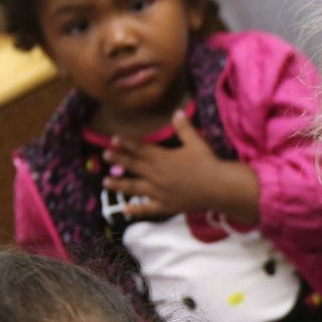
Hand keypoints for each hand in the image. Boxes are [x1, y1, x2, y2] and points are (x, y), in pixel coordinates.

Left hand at [103, 112, 257, 220]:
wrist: (217, 187)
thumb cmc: (207, 163)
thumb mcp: (196, 142)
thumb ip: (183, 128)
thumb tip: (176, 112)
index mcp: (162, 158)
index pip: (140, 148)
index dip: (126, 143)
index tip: (113, 139)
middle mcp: (156, 174)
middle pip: (133, 165)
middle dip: (118, 159)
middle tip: (104, 155)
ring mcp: (158, 192)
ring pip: (134, 187)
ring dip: (119, 184)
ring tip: (105, 182)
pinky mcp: (164, 206)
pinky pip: (147, 209)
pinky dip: (135, 209)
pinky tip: (124, 209)